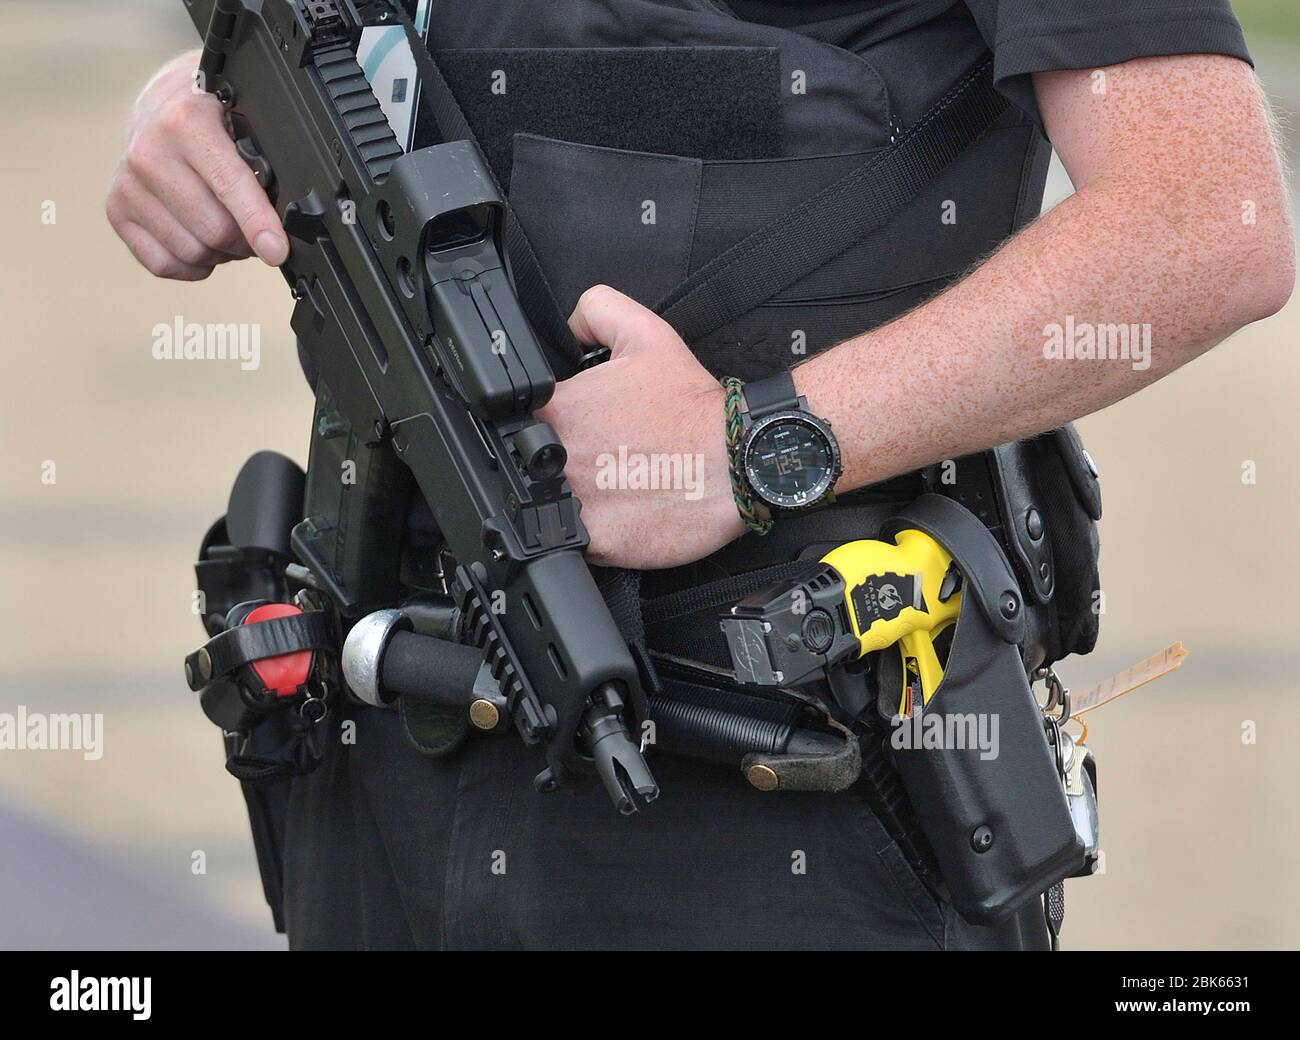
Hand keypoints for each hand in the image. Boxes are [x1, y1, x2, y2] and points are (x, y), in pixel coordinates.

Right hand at [106, 50, 287, 280]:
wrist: (163, 101)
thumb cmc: (213, 116)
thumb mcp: (245, 120)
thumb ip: (265, 163)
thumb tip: (287, 218)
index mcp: (185, 122)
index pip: (229, 186)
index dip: (259, 224)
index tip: (277, 250)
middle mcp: (148, 152)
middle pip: (214, 230)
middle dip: (246, 240)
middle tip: (258, 230)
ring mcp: (127, 184)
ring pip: (191, 252)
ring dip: (221, 253)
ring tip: (228, 228)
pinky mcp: (116, 210)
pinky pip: (163, 264)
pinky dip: (192, 265)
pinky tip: (202, 241)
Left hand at [537, 286, 745, 568]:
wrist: (738, 462)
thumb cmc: (694, 408)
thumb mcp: (646, 333)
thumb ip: (596, 312)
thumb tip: (568, 327)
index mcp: (558, 409)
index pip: (521, 420)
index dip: (552, 425)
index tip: (582, 429)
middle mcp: (558, 457)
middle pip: (534, 465)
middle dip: (561, 462)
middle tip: (603, 459)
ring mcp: (574, 503)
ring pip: (551, 506)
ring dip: (573, 500)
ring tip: (613, 489)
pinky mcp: (595, 543)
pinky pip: (574, 542)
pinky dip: (591, 534)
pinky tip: (620, 515)